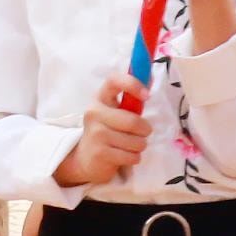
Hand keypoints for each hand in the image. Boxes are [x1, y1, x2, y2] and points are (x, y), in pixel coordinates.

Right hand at [56, 73, 153, 187]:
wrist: (86, 158)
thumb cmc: (108, 130)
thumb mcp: (117, 111)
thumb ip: (132, 97)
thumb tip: (150, 77)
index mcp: (100, 98)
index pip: (114, 81)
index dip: (132, 84)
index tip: (147, 95)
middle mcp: (94, 113)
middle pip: (133, 121)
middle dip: (145, 130)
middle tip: (141, 133)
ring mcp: (95, 134)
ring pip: (136, 141)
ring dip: (139, 146)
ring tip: (129, 146)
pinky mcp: (100, 153)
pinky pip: (132, 156)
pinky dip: (134, 158)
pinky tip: (123, 156)